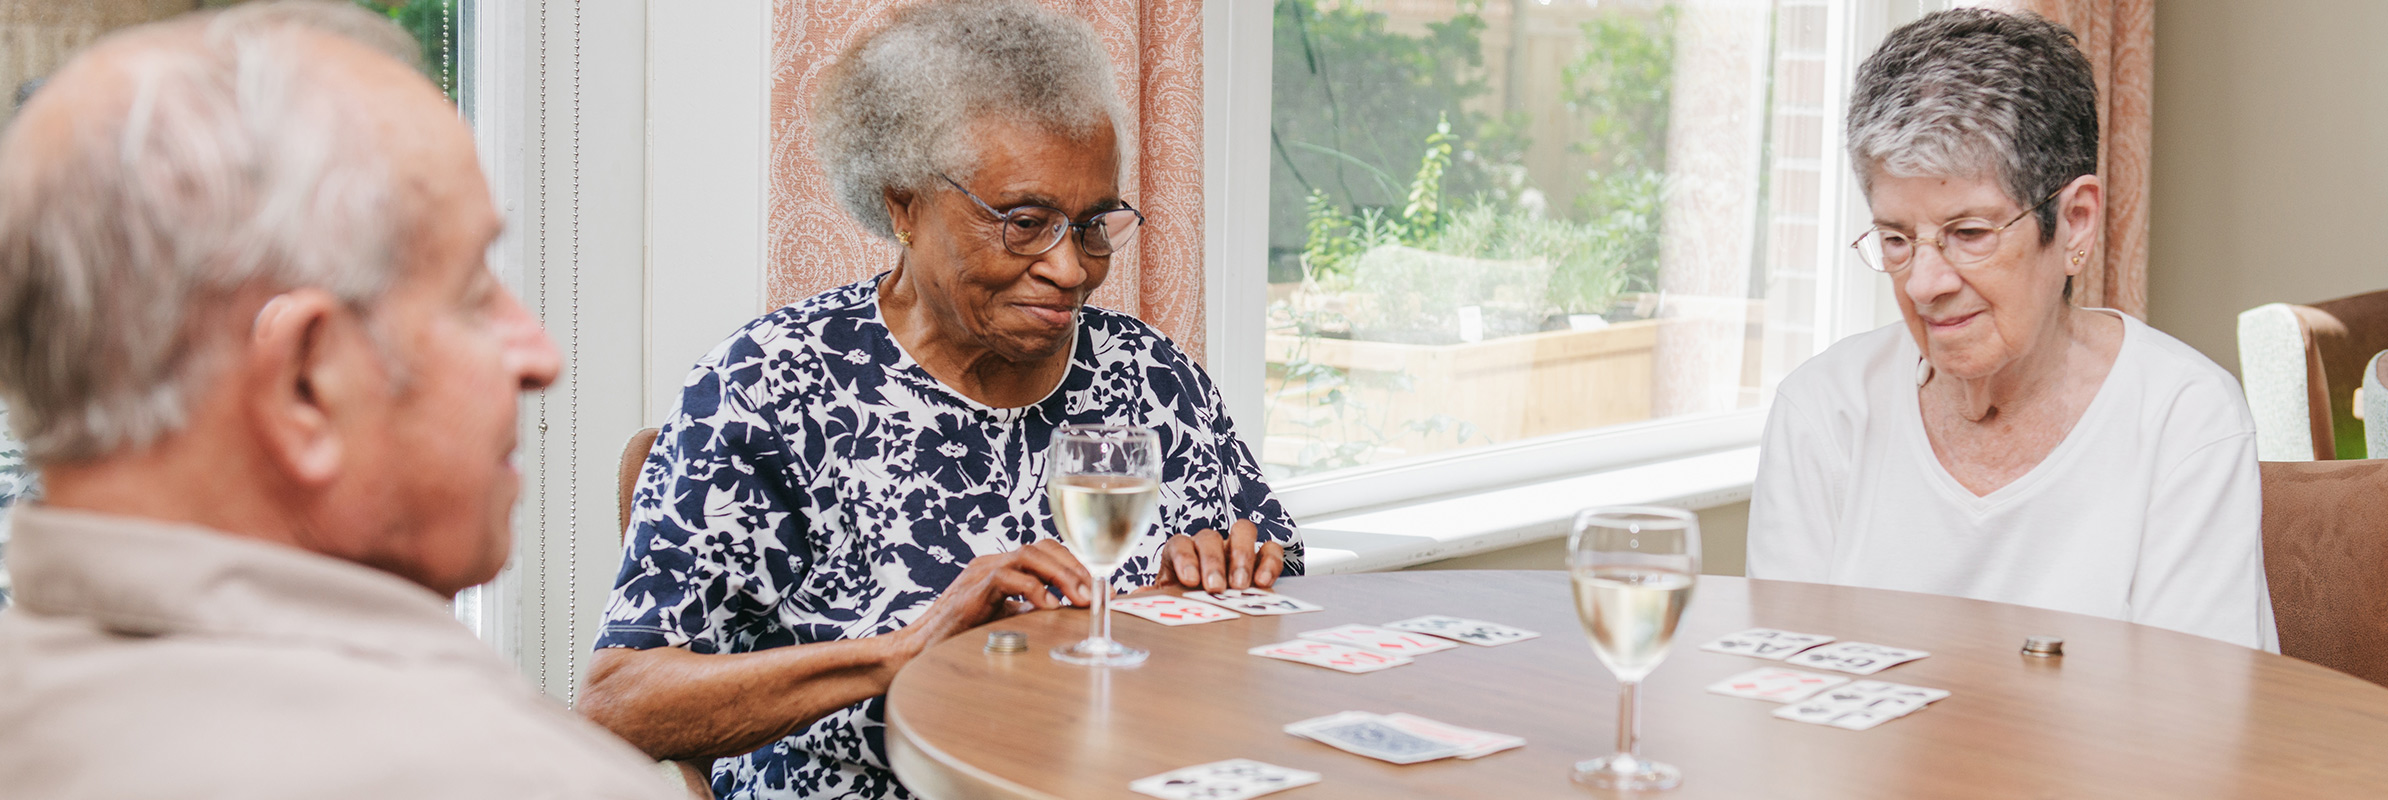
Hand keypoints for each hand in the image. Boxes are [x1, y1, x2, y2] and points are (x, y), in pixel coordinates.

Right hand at [896, 540, 1092, 652]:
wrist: (916, 652)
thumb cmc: (959, 641)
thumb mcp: (1004, 622)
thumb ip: (1029, 612)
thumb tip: (1067, 615)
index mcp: (999, 568)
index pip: (1044, 550)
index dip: (1075, 563)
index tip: (1099, 586)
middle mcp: (990, 563)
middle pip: (1042, 546)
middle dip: (1075, 567)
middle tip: (1096, 592)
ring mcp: (979, 574)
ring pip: (1028, 555)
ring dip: (1061, 575)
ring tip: (1079, 598)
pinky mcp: (971, 592)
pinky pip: (1007, 578)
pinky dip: (1034, 590)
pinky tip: (1050, 608)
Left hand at [1153, 519, 1284, 592]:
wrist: (1208, 613)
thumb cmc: (1186, 604)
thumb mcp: (1167, 604)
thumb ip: (1153, 598)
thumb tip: (1141, 594)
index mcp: (1181, 553)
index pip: (1180, 544)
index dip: (1185, 558)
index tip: (1190, 580)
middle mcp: (1208, 546)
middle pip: (1210, 537)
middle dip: (1213, 562)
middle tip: (1216, 587)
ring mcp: (1235, 549)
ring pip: (1242, 532)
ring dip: (1242, 556)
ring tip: (1241, 585)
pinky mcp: (1260, 558)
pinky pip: (1269, 548)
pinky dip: (1269, 561)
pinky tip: (1263, 581)